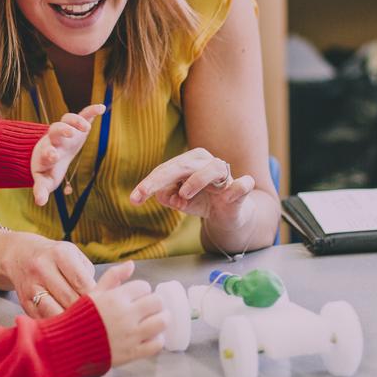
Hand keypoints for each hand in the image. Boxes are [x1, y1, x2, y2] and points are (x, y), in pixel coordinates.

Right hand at [0, 233, 95, 318]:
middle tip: (96, 316)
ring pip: (54, 311)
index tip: (105, 304)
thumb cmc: (56, 258)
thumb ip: (88, 274)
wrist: (20, 255)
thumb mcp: (74, 255)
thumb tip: (104, 295)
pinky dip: (56, 323)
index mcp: (60, 254)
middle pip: (69, 299)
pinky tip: (66, 323)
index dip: (96, 296)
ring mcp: (31, 286)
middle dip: (85, 309)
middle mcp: (42, 269)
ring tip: (81, 321)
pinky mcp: (24, 302)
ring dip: (70, 319)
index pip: (82, 282)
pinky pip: (43, 319)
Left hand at [30, 104, 105, 204]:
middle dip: (61, 130)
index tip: (52, 155)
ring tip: (86, 127)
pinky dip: (91, 111)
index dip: (49, 152)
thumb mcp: (45, 180)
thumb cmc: (48, 169)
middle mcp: (55, 139)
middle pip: (55, 129)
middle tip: (69, 134)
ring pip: (66, 119)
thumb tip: (40, 203)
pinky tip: (102, 108)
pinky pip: (83, 115)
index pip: (47, 151)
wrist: (50, 153)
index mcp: (47, 153)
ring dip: (75, 121)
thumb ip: (41, 190)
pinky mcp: (76, 126)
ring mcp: (65, 131)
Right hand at [88, 261, 166, 366]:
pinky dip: (157, 340)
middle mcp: (125, 315)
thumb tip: (131, 264)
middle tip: (150, 307)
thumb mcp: (93, 293)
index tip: (138, 296)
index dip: (142, 290)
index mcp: (115, 298)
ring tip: (155, 320)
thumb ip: (113, 277)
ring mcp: (130, 335)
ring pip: (162, 322)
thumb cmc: (79, 318)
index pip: (144, 287)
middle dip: (155, 303)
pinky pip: (156, 344)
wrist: (67, 347)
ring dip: (162, 319)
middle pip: (157, 302)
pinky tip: (150, 337)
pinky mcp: (132, 353)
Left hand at [129, 148, 254, 224]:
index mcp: (190, 161)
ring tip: (183, 196)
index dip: (149, 183)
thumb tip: (162, 195)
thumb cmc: (202, 201)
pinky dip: (237, 187)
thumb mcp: (180, 201)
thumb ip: (169, 197)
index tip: (134, 199)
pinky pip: (242, 184)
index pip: (166, 169)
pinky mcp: (241, 189)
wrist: (228, 215)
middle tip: (144, 193)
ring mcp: (226, 175)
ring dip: (196, 181)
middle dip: (160, 179)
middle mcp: (207, 162)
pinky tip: (227, 196)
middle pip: (183, 165)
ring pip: (212, 168)